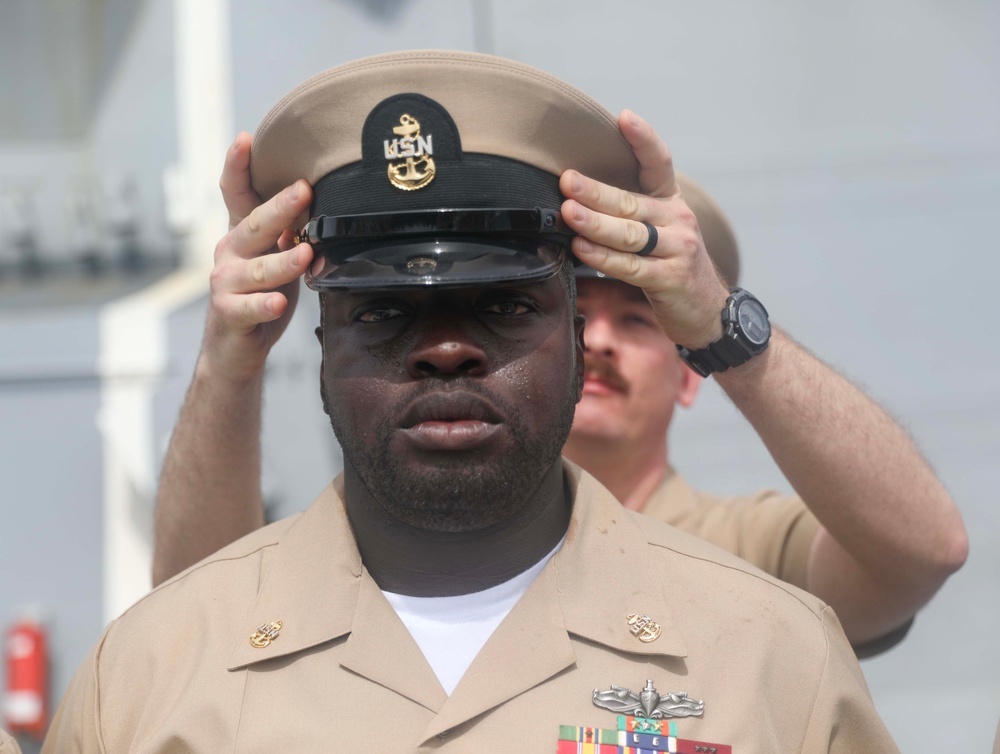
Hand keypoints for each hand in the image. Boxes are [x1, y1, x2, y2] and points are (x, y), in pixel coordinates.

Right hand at [201, 132, 314, 382]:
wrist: (234, 351)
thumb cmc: (261, 298)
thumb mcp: (275, 260)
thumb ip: (290, 235)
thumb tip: (325, 205)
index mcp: (242, 235)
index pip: (236, 194)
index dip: (237, 166)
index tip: (246, 138)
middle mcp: (228, 253)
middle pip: (254, 225)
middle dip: (279, 207)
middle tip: (304, 190)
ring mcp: (224, 284)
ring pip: (256, 269)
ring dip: (281, 261)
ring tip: (305, 253)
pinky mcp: (228, 314)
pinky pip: (248, 307)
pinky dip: (264, 305)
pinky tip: (279, 302)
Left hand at [560, 110, 729, 348]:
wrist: (708, 310)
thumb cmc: (671, 266)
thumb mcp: (660, 231)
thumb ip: (629, 213)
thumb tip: (576, 196)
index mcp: (671, 202)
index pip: (659, 163)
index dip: (643, 140)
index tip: (624, 117)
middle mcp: (677, 220)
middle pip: (630, 202)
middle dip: (595, 191)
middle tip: (567, 180)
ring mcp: (677, 249)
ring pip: (629, 233)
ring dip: (595, 222)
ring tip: (568, 212)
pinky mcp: (669, 279)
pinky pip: (630, 266)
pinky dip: (603, 256)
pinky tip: (581, 248)